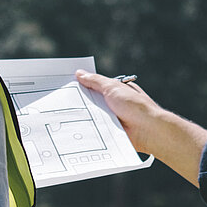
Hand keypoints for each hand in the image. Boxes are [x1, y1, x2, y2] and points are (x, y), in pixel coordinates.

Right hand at [73, 70, 206, 186]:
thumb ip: (95, 81)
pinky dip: (87, 129)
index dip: (80, 86)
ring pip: (90, 116)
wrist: (148, 130)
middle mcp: (112, 104)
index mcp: (114, 91)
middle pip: (90, 102)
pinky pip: (95, 130)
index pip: (94, 86)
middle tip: (58, 101)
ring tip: (62, 116)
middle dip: (78, 102)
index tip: (64, 86)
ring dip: (82, 117)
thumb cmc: (136, 106)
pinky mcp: (109, 132)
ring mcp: (110, 119)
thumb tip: (79, 73)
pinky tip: (74, 129)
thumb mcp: (113, 87)